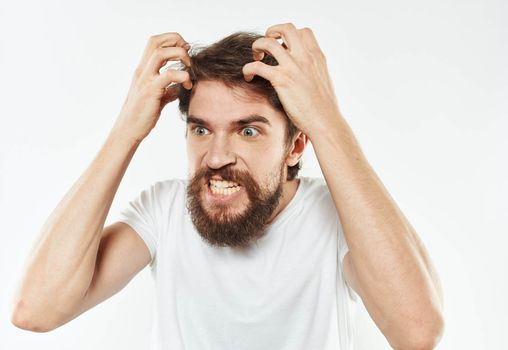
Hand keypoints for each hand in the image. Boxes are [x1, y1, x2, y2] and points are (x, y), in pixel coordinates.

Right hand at [112, 32, 192, 142]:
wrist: (129, 131)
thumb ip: (167, 90)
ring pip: (160, 53)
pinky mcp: (150, 91)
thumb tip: (179, 88)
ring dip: (179, 55)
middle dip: (176, 41)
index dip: (171, 40)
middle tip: (189, 53)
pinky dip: (181, 75)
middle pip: (156, 41)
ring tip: (189, 68)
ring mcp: (145, 80)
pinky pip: (167, 75)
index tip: (185, 49)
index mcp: (144, 70)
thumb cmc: (142, 115)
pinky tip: (187, 84)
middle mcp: (142, 71)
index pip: (155, 42)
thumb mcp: (157, 98)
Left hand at [242, 23, 340, 137]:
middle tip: (267, 46)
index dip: (290, 36)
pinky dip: (248, 68)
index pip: (304, 32)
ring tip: (256, 57)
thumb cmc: (325, 108)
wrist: (325, 122)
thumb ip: (314, 71)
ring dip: (257, 46)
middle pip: (287, 28)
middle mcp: (305, 57)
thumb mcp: (324, 81)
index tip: (285, 48)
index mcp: (317, 57)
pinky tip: (248, 77)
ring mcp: (293, 67)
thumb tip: (306, 71)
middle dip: (272, 32)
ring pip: (268, 42)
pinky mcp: (281, 80)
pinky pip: (257, 66)